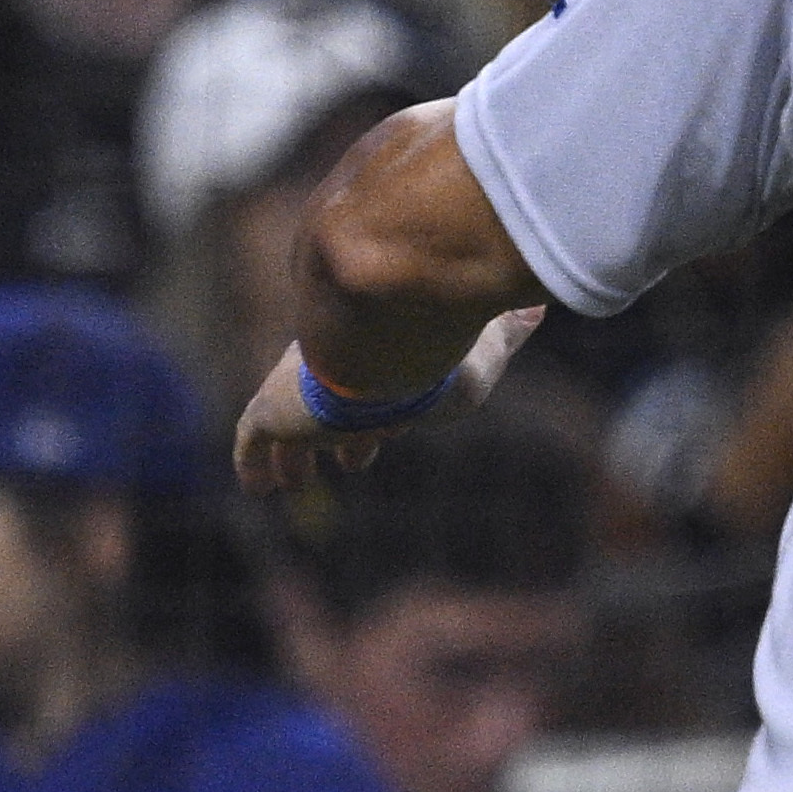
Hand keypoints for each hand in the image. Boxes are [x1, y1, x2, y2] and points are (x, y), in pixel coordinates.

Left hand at [231, 309, 541, 491]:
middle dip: (342, 439)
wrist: (380, 355)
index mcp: (381, 357)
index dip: (382, 415)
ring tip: (294, 484)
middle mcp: (336, 371)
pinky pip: (252, 441)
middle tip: (353, 464)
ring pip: (290, 429)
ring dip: (295, 457)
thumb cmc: (436, 356)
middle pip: (334, 410)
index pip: (376, 388)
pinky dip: (252, 461)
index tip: (387, 434)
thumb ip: (508, 329)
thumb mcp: (485, 347)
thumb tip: (540, 305)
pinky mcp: (272, 413)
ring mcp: (301, 393)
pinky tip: (256, 486)